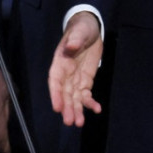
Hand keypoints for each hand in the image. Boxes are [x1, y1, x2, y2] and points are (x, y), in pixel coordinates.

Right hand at [48, 11, 102, 126]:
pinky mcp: (85, 81)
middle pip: (64, 93)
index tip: (57, 108)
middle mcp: (66, 74)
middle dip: (67, 108)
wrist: (90, 29)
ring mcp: (75, 79)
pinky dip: (90, 103)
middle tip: (70, 122)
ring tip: (79, 123)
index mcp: (60, 62)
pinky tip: (97, 109)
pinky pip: (86, 95)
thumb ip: (75, 40)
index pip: (55, 81)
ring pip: (74, 98)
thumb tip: (71, 46)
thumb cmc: (81, 29)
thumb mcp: (79, 32)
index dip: (55, 94)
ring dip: (76, 110)